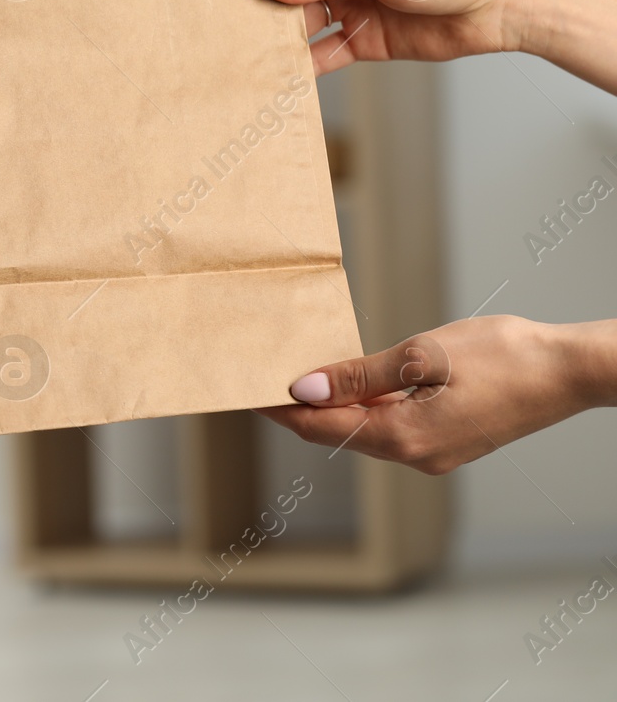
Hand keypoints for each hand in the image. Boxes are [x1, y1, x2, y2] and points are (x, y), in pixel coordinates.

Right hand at [237, 0, 539, 75]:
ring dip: (272, 44)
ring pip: (293, 25)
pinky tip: (279, 82)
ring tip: (242, 64)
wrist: (509, 7)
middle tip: (221, 40)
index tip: (212, 1)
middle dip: (253, 14)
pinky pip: (317, 54)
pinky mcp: (357, 37)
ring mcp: (344, 2)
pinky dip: (299, 69)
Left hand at [257, 315, 607, 474]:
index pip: (318, 427)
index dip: (277, 408)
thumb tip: (305, 388)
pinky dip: (362, 406)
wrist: (569, 371)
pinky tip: (349, 382)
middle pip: (334, 432)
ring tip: (295, 373)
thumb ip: (359, 375)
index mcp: (403, 439)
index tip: (244, 388)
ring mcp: (432, 453)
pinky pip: (390, 427)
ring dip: (329, 405)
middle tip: (259, 376)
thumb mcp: (422, 357)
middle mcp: (414, 456)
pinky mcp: (447, 441)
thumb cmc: (504, 357)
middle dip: (296, 407)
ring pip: (362, 430)